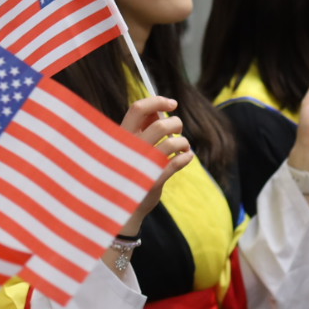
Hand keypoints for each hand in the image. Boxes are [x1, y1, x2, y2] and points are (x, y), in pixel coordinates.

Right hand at [120, 96, 191, 236]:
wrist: (121, 206)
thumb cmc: (127, 170)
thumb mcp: (128, 147)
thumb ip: (141, 128)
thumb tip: (158, 110)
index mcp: (122, 136)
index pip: (138, 109)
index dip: (157, 101)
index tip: (172, 103)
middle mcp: (130, 148)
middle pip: (160, 124)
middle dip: (176, 123)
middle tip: (178, 129)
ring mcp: (142, 164)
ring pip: (172, 143)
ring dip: (183, 142)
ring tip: (184, 146)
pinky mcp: (154, 180)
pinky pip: (178, 162)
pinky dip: (187, 157)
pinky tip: (187, 157)